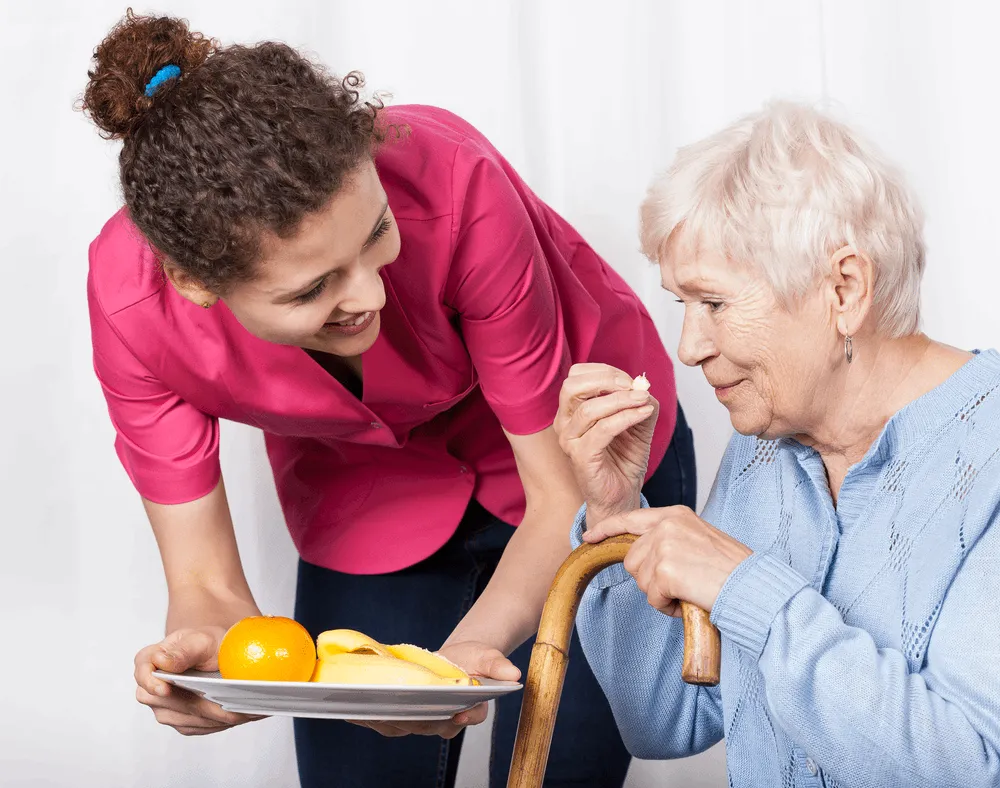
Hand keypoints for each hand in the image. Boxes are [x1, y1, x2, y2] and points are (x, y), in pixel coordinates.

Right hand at [134, 626, 263, 735]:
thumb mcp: (200, 640)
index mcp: (151, 659)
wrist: (219, 655)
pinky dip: (218, 722)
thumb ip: (182, 651)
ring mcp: (164, 707)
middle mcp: (152, 687)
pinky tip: (239, 715)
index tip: (166, 689)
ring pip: (184, 719)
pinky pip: (197, 727)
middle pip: (165, 703)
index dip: (151, 682)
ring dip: (214, 717)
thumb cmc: (206, 644)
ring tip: (243, 711)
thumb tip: (161, 661)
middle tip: (229, 706)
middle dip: (198, 705)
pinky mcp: (180, 721)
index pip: (142, 672)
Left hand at [351, 640, 519, 739]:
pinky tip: (354, 710)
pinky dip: (370, 719)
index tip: (459, 712)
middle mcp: (446, 720)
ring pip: (405, 727)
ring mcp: (424, 720)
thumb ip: (499, 666)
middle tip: (397, 707)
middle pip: (430, 724)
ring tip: (368, 709)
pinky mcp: (405, 717)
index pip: (468, 717)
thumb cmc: (475, 659)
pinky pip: (387, 723)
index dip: (465, 717)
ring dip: (385, 720)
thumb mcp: (489, 656)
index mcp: (470, 708)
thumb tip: (513, 674)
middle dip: (413, 717)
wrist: (459, 658)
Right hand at [555, 363, 657, 525]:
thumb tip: (643, 386)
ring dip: (621, 400)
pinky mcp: (581, 457)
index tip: (630, 379)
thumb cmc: (624, 460)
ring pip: (589, 408)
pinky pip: (602, 430)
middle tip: (632, 385)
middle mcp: (565, 423)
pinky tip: (643, 414)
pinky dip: (626, 418)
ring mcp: (570, 441)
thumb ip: (639, 402)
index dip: (604, 371)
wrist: (622, 496)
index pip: (576, 376)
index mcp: (572, 411)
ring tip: (643, 400)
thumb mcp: (637, 423)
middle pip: (572, 386)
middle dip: (605, 379)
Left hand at [584, 507, 752, 614]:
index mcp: (676, 514)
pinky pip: (652, 597)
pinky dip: (667, 606)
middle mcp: (667, 525)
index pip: (631, 519)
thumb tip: (642, 554)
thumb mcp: (699, 539)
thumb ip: (671, 539)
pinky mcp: (665, 570)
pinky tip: (688, 599)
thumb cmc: (731, 570)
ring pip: (640, 580)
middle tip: (681, 583)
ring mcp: (664, 546)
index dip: (607, 530)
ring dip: (660, 593)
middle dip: (650, 579)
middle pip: (632, 559)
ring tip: (688, 590)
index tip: (590, 538)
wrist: (752, 586)